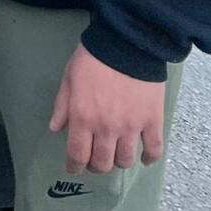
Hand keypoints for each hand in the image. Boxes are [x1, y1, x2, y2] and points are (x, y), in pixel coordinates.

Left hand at [49, 45, 165, 174]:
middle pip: (102, 163)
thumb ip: (62, 105)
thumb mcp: (69, 77)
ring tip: (117, 153)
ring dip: (119, 161)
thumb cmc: (92, 58)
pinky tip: (144, 157)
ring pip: (125, 160)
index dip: (74, 166)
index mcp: (82, 117)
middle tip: (95, 159)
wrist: (125, 42)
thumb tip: (56, 128)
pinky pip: (154, 150)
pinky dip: (149, 158)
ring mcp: (131, 127)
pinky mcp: (152, 121)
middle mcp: (106, 128)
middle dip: (96, 165)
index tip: (74, 168)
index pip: (77, 154)